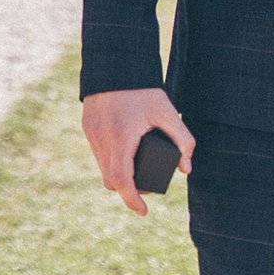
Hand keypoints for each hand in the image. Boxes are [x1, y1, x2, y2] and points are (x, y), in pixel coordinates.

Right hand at [81, 87, 195, 215]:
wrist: (115, 63)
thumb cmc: (143, 89)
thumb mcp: (168, 113)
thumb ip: (183, 141)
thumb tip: (186, 169)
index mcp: (121, 138)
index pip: (122, 181)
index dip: (133, 201)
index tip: (144, 211)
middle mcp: (102, 139)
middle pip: (111, 180)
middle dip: (128, 189)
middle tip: (146, 187)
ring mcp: (91, 133)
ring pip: (102, 168)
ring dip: (118, 175)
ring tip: (135, 172)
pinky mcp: (87, 127)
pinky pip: (98, 153)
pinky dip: (110, 161)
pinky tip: (122, 157)